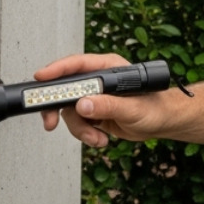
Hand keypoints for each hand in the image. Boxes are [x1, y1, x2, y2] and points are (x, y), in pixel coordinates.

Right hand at [34, 53, 175, 147]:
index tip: (41, 78)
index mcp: (109, 69)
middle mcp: (98, 81)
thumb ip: (108, 106)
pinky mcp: (93, 112)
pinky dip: (85, 134)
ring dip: (80, 129)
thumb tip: (83, 104)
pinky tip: (101, 138)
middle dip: (56, 108)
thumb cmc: (155, 108)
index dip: (57, 70)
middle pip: (65, 90)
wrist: (162, 123)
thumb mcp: (133, 109)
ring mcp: (94, 97)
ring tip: (97, 138)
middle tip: (50, 122)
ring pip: (70, 111)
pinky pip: (77, 123)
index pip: (78, 65)